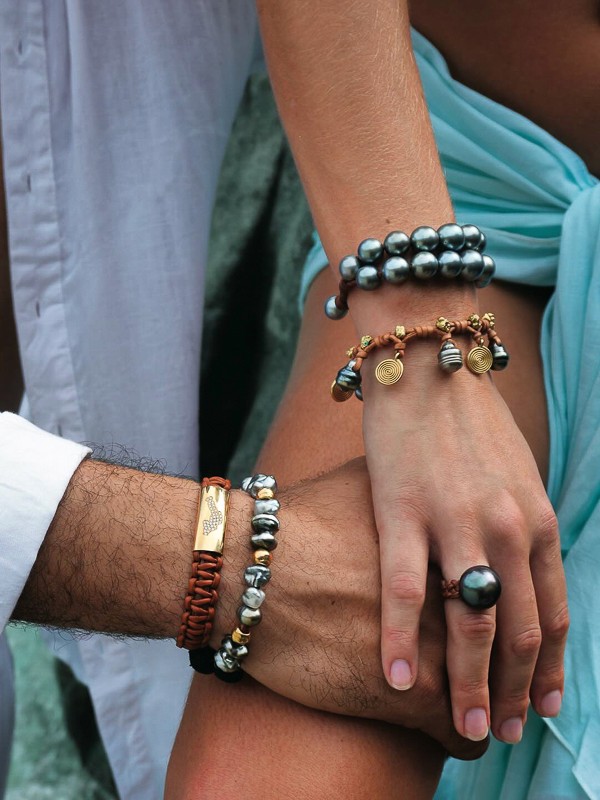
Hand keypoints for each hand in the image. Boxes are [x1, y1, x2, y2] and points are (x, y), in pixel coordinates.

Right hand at [219, 458, 485, 760]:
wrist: (251, 570)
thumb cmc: (299, 524)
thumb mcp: (364, 483)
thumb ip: (402, 486)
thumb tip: (409, 483)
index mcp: (454, 540)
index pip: (509, 584)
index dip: (509, 609)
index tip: (496, 623)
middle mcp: (458, 590)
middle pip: (508, 638)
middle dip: (510, 666)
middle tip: (497, 679)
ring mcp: (440, 640)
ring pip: (490, 688)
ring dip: (490, 706)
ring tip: (481, 714)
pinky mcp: (412, 691)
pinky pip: (458, 732)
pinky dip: (460, 738)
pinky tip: (454, 736)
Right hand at [362, 358, 567, 743]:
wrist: (426, 362)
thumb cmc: (468, 421)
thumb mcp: (516, 474)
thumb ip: (521, 527)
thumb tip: (517, 574)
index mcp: (535, 520)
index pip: (552, 614)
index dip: (551, 669)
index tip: (544, 707)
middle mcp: (505, 528)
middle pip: (518, 630)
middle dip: (516, 691)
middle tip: (506, 734)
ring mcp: (454, 521)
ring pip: (470, 621)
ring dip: (470, 682)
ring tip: (470, 726)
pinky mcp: (402, 510)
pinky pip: (403, 589)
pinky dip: (401, 640)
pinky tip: (398, 679)